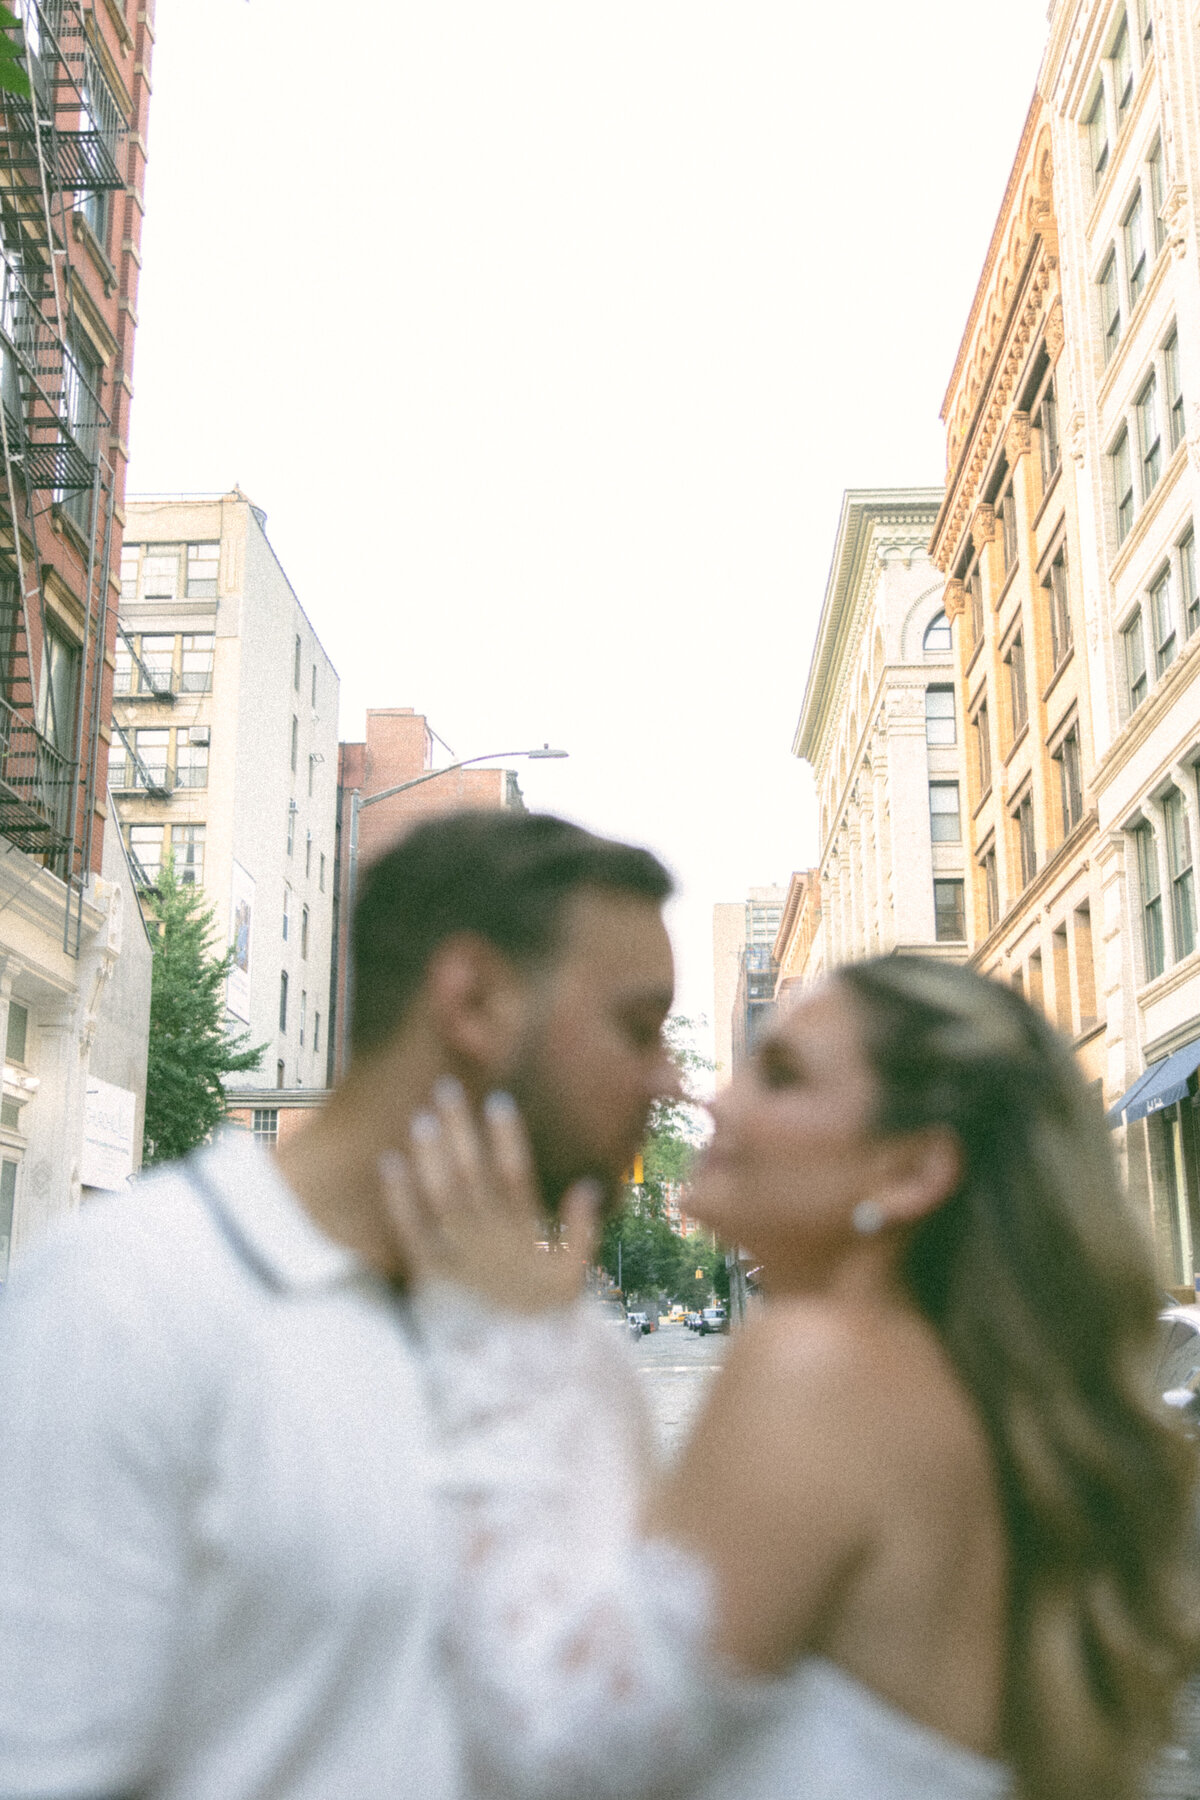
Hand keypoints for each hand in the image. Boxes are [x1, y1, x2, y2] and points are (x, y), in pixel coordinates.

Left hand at [381, 1078, 599, 1312]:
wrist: (513, 1364)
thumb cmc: (542, 1313)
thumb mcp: (573, 1274)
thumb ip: (582, 1228)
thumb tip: (589, 1184)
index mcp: (523, 1234)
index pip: (516, 1175)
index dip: (508, 1138)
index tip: (497, 1101)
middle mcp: (489, 1239)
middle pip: (473, 1174)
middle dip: (460, 1130)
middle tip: (446, 1088)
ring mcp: (459, 1254)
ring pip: (443, 1196)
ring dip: (432, 1155)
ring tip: (422, 1117)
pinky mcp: (431, 1272)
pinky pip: (412, 1231)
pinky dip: (400, 1197)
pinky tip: (389, 1162)